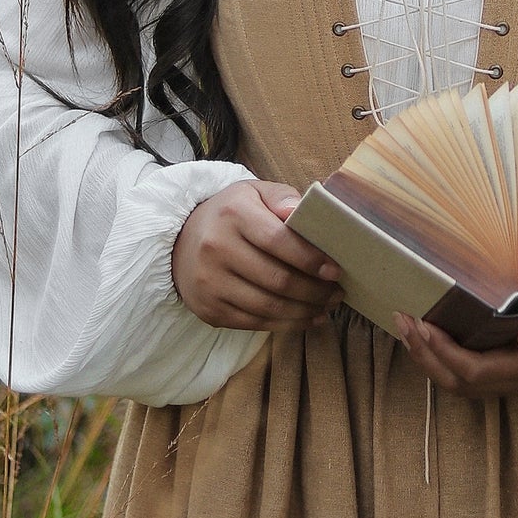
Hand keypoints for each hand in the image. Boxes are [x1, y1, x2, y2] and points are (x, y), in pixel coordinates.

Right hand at [173, 179, 343, 331]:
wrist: (180, 242)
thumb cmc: (230, 216)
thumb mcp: (254, 193)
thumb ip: (283, 197)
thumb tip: (302, 211)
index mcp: (233, 214)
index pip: (278, 241)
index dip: (310, 259)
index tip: (335, 270)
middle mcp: (216, 248)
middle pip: (277, 279)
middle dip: (315, 291)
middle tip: (337, 293)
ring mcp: (210, 283)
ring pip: (268, 307)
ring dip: (305, 311)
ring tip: (326, 306)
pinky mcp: (209, 310)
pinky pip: (255, 323)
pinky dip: (286, 325)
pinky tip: (306, 318)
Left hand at [394, 282, 517, 398]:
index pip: (473, 370)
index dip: (439, 351)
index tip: (417, 322)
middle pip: (460, 382)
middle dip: (425, 356)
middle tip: (401, 321)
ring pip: (468, 381)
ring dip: (434, 359)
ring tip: (413, 329)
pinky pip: (481, 371)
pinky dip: (453, 357)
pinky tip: (447, 335)